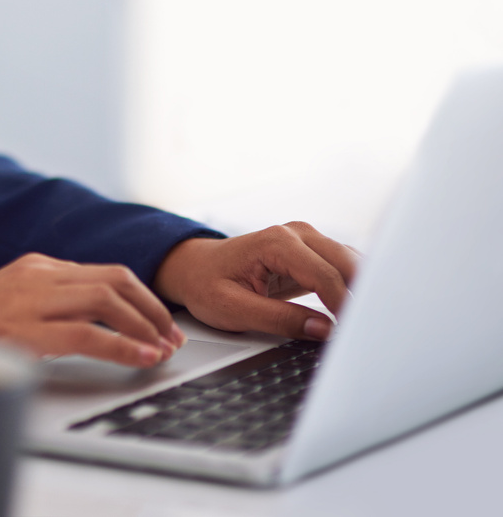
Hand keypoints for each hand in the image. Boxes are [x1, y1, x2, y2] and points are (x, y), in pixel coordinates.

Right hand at [0, 252, 186, 366]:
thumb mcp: (16, 298)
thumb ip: (52, 299)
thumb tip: (97, 318)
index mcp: (40, 265)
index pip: (106, 272)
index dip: (142, 298)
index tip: (161, 323)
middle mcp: (41, 275)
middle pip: (115, 280)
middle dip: (152, 309)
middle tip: (172, 337)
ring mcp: (34, 299)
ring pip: (107, 301)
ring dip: (144, 327)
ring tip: (161, 350)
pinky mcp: (27, 329)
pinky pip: (87, 333)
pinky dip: (121, 346)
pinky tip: (140, 358)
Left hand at [153, 223, 359, 340]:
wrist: (194, 268)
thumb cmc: (206, 285)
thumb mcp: (233, 309)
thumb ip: (279, 320)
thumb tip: (325, 330)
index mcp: (275, 243)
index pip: (324, 276)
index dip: (344, 308)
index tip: (355, 337)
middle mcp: (296, 233)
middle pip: (347, 264)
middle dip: (364, 296)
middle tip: (376, 333)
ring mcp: (306, 239)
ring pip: (352, 262)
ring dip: (365, 290)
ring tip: (373, 326)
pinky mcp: (311, 252)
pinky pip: (344, 267)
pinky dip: (356, 287)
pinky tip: (362, 312)